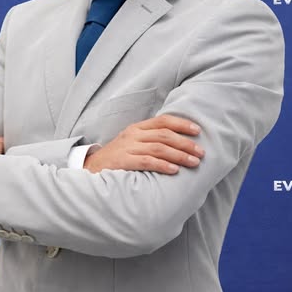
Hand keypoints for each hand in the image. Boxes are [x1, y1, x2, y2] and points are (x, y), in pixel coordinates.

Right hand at [84, 114, 203, 173]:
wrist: (90, 168)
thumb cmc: (117, 158)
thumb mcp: (132, 143)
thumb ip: (150, 140)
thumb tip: (178, 143)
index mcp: (137, 128)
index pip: (163, 121)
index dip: (182, 124)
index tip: (198, 130)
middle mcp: (133, 135)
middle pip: (164, 135)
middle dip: (185, 143)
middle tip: (201, 152)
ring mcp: (127, 147)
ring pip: (159, 148)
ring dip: (179, 155)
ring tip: (194, 162)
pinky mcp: (123, 161)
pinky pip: (146, 161)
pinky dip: (162, 165)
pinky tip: (174, 170)